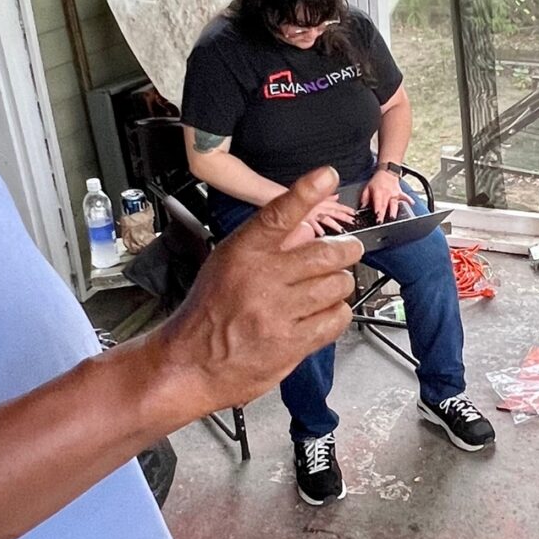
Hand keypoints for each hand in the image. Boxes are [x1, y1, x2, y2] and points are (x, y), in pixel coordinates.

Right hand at [152, 168, 362, 422]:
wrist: (190, 362)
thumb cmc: (209, 311)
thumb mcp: (227, 264)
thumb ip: (267, 244)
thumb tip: (307, 227)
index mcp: (243, 253)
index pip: (280, 214)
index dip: (307, 192)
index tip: (326, 175)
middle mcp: (262, 278)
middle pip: (327, 252)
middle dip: (346, 250)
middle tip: (348, 250)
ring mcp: (278, 312)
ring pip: (337, 285)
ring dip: (339, 284)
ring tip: (328, 287)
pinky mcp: (292, 343)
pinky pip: (336, 319)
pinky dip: (337, 312)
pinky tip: (325, 312)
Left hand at [362, 168, 406, 222]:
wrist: (387, 172)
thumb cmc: (377, 181)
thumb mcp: (367, 188)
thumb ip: (364, 198)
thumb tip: (361, 208)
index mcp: (378, 193)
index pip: (377, 203)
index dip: (377, 211)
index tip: (376, 217)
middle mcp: (387, 194)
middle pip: (385, 205)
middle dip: (384, 214)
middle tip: (382, 222)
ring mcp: (394, 194)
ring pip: (394, 203)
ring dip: (394, 210)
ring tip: (393, 217)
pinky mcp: (400, 193)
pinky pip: (405, 197)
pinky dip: (409, 200)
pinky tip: (412, 203)